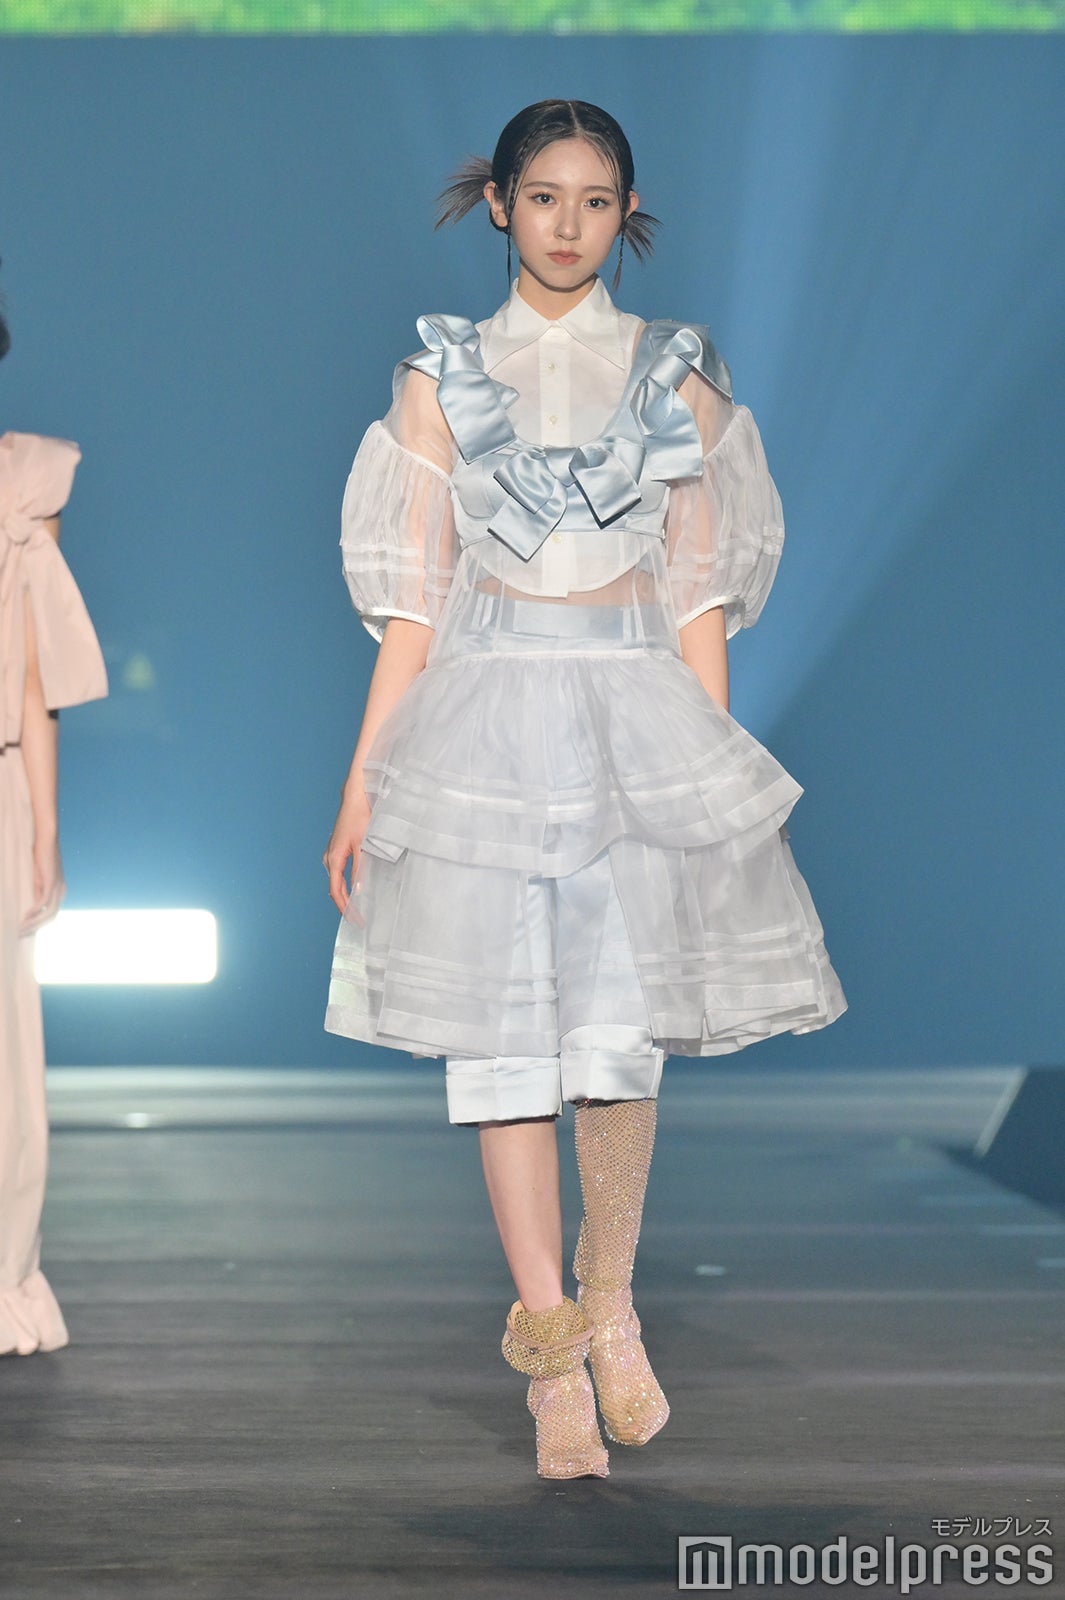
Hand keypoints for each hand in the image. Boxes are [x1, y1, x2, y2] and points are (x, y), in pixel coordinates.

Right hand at [21, 832, 64, 934]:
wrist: (47, 840)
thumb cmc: (41, 857)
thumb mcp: (38, 879)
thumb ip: (37, 892)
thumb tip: (34, 908)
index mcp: (60, 893)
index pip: (51, 915)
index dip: (39, 925)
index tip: (26, 932)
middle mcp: (61, 892)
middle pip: (51, 918)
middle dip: (35, 928)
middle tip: (20, 935)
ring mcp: (58, 888)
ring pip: (48, 913)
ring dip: (34, 923)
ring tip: (20, 930)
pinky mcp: (51, 882)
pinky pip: (43, 902)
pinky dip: (35, 912)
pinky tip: (25, 917)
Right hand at [323, 787, 372, 915]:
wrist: (355, 797)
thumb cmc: (360, 818)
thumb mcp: (363, 846)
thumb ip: (361, 869)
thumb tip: (359, 891)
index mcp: (334, 858)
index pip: (336, 891)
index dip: (346, 908)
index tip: (355, 920)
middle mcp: (329, 858)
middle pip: (334, 889)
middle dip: (345, 906)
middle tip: (359, 920)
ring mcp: (331, 854)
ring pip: (336, 882)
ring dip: (345, 896)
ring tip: (358, 909)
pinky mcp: (337, 850)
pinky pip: (338, 874)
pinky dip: (345, 885)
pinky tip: (355, 890)